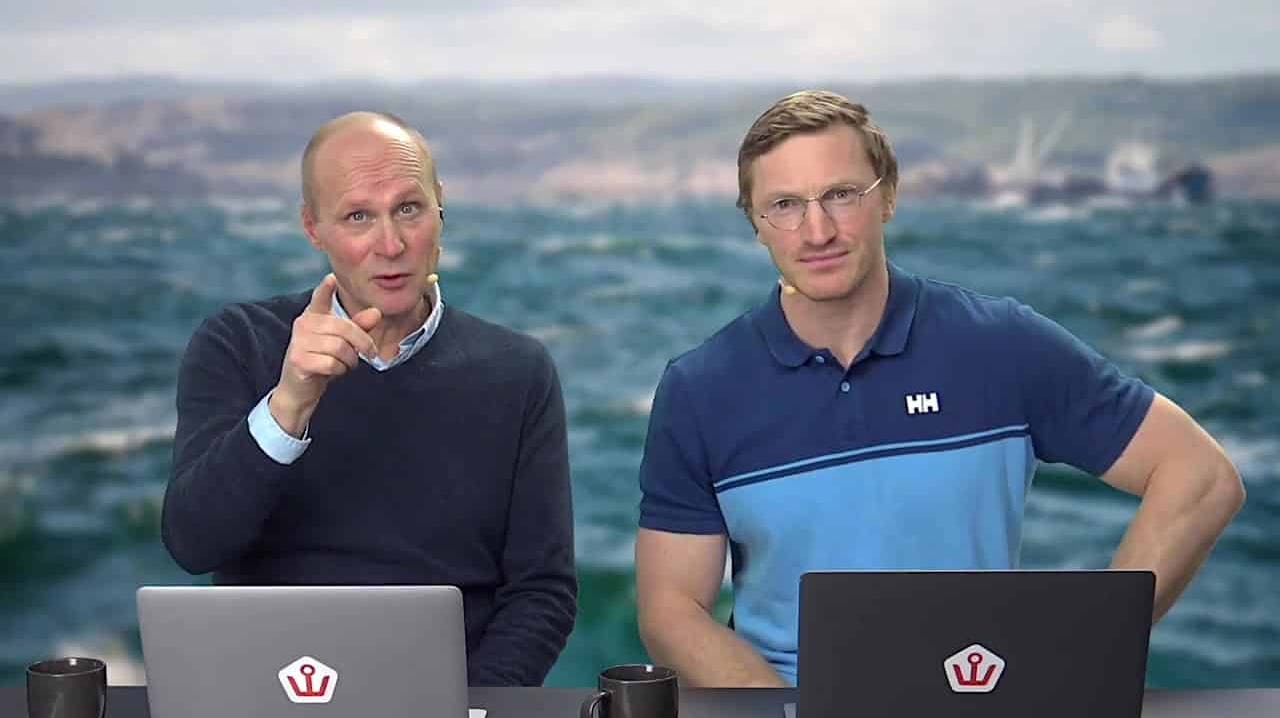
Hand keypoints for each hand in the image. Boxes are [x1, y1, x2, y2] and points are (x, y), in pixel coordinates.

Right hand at [269, 273, 380, 435]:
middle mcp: (303, 325)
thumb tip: (376, 312)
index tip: (331, 278)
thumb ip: (359, 327)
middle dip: (362, 343)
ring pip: (340, 347)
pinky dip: (339, 370)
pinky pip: (332, 363)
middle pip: (344, 328)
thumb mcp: (343, 343)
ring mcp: (298, 342)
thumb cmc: (323, 361)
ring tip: (345, 364)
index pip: (319, 298)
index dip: (325, 289)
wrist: (300, 389)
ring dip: (350, 360)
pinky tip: (333, 371)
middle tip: (369, 354)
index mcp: (314, 316)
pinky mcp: (298, 360)